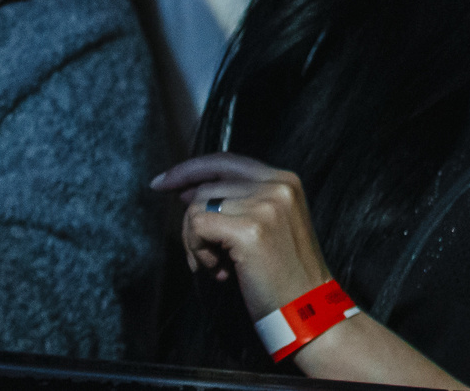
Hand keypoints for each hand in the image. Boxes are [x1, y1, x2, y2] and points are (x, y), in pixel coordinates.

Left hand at [151, 154, 336, 322]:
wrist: (307, 308)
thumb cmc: (282, 274)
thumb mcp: (270, 225)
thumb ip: (239, 202)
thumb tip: (187, 191)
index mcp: (284, 180)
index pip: (225, 160)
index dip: (189, 169)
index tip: (161, 183)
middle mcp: (277, 185)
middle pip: (206, 186)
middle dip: (192, 224)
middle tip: (205, 257)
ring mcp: (265, 205)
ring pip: (197, 207)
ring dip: (195, 242)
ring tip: (217, 266)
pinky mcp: (250, 229)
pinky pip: (198, 226)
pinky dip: (198, 251)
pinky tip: (218, 270)